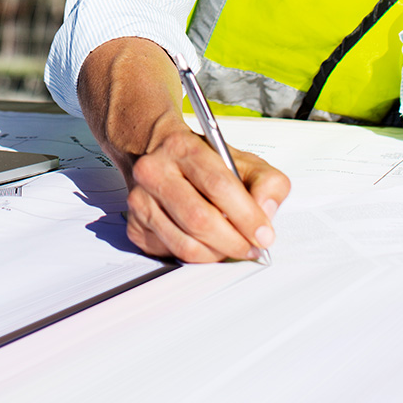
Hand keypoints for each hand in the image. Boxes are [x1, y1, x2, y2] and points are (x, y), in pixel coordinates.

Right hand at [124, 112, 288, 262]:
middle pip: (199, 219)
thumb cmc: (203, 161)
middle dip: (233, 242)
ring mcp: (140, 199)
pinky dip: (196, 255)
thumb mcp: (243, 160)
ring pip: (185, 244)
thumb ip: (268, 182)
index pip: (218, 185)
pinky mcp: (135, 225)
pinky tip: (205, 242)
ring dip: (216, 254)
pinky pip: (171, 253)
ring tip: (231, 246)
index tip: (264, 234)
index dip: (246, 215)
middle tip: (251, 248)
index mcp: (183, 147)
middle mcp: (154, 170)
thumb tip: (266, 213)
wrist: (160, 154)